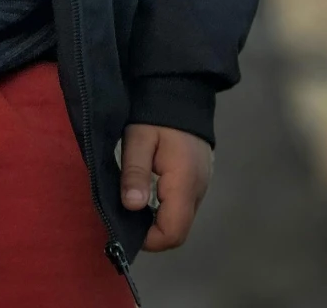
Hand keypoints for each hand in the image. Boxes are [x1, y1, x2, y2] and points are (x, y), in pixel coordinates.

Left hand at [119, 121, 211, 251]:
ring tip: (133, 200)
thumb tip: (132, 207)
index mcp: (184, 183)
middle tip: (125, 213)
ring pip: (181, 219)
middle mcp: (199, 190)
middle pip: (178, 231)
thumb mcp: (138, 138)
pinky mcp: (199, 178)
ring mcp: (202, 185)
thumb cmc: (157, 114)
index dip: (148, 239)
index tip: (124, 225)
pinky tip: (148, 191)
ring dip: (158, 220)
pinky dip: (166, 207)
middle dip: (151, 231)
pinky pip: (183, 205)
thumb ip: (135, 172)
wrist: (182, 88)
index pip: (172, 233)